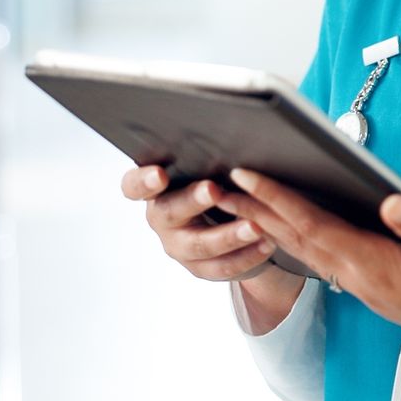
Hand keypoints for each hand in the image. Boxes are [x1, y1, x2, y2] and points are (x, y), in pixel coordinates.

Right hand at [120, 165, 276, 280]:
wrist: (226, 218)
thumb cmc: (212, 178)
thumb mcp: (205, 166)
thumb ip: (207, 157)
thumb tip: (231, 134)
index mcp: (154, 190)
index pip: (134, 186)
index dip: (143, 181)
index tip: (160, 174)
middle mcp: (161, 218)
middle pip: (170, 212)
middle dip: (193, 201)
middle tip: (214, 189)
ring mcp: (178, 246)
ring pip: (199, 244)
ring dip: (228, 236)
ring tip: (254, 227)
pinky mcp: (200, 267)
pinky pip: (222, 267)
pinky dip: (246, 256)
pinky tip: (266, 244)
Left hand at [225, 168, 400, 400]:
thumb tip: (390, 200)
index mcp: (379, 267)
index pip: (316, 226)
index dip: (278, 198)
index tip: (247, 174)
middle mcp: (366, 281)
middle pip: (300, 239)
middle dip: (260, 210)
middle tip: (224, 184)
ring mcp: (371, 289)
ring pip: (311, 253)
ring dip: (276, 227)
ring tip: (248, 204)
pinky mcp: (382, 291)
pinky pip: (329, 262)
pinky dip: (304, 242)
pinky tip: (302, 233)